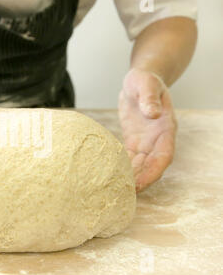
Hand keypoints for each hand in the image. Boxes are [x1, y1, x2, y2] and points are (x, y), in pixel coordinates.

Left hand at [118, 69, 176, 191]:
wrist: (140, 80)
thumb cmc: (145, 80)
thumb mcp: (146, 84)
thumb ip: (150, 98)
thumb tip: (153, 113)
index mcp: (165, 128)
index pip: (163, 156)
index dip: (153, 172)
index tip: (140, 184)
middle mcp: (158, 139)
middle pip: (151, 166)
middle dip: (139, 181)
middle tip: (122, 194)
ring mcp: (146, 141)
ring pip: (140, 165)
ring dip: (130, 178)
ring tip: (114, 191)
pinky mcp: (134, 141)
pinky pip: (129, 158)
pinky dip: (122, 168)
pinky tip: (109, 176)